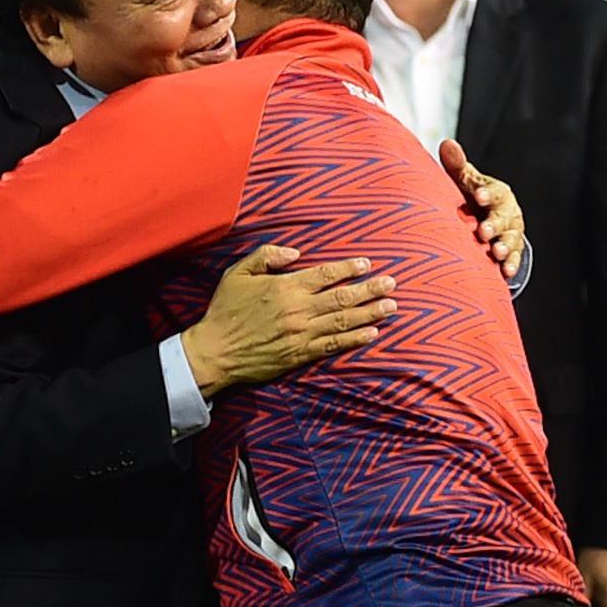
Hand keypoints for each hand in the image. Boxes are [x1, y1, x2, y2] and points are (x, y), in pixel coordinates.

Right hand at [181, 245, 396, 397]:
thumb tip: (294, 251)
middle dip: (370, 289)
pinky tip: (372, 333)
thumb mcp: (238, 273)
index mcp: (286, 287)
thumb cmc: (225, 310)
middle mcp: (299, 309)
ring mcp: (302, 334)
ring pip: (344, 321)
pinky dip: (354, 339)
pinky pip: (333, 346)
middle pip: (343, 297)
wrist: (215, 352)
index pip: (326, 274)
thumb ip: (267, 256)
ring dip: (370, 313)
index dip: (349, 268)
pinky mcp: (300, 355)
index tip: (366, 264)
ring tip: (391, 306)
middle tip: (391, 284)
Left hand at [438, 139, 525, 278]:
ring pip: (510, 240)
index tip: (479, 196)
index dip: (487, 193)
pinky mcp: (512, 252)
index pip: (494, 191)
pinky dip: (510, 265)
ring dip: (504, 247)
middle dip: (495, 225)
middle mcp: (508, 212)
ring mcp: (511, 233)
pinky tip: (505, 273)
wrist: (491, 219)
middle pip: (504, 218)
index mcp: (497, 193)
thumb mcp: (465, 181)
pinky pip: (514, 259)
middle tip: (483, 232)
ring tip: (495, 254)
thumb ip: (457, 165)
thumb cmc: (473, 197)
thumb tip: (446, 143)